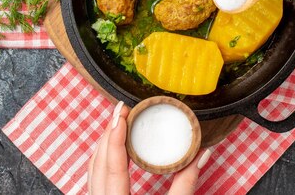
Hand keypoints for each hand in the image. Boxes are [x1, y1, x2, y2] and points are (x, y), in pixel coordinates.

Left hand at [87, 101, 211, 194]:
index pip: (112, 163)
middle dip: (108, 132)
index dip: (114, 134)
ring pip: (92, 168)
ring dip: (104, 145)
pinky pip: (94, 178)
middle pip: (97, 160)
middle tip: (121, 110)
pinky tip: (112, 152)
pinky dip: (102, 160)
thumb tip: (202, 155)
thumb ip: (186, 184)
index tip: (121, 112)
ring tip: (117, 125)